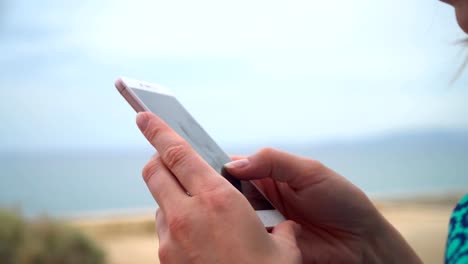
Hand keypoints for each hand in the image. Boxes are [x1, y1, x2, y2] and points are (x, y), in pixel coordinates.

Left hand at [136, 112, 300, 263]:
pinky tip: (197, 237)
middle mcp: (187, 215)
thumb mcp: (284, 250)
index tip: (143, 115)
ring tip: (198, 209)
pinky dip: (175, 223)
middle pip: (154, 171)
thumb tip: (280, 226)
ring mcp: (171, 240)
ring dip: (172, 196)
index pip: (178, 153)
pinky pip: (164, 230)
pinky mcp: (165, 260)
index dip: (158, 130)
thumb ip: (279, 228)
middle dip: (158, 159)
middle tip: (170, 158)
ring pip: (159, 202)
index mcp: (218, 201)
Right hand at [225, 148, 421, 262]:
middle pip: (231, 193)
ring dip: (232, 215)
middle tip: (218, 194)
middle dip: (224, 193)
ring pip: (236, 217)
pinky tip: (241, 233)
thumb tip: (234, 164)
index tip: (208, 169)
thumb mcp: (308, 171)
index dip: (224, 168)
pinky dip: (242, 237)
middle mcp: (264, 198)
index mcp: (271, 175)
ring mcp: (265, 223)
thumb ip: (272, 161)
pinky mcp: (268, 245)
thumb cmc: (341, 200)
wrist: (360, 241)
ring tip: (230, 213)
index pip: (238, 167)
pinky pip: (247, 240)